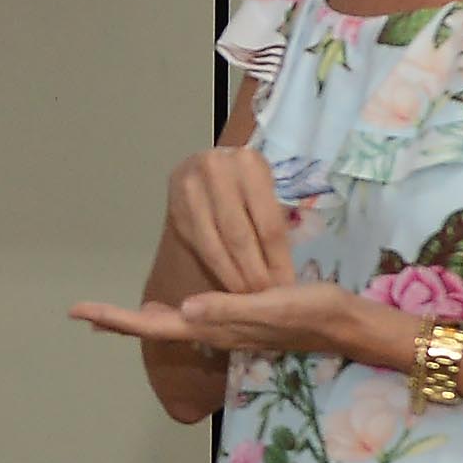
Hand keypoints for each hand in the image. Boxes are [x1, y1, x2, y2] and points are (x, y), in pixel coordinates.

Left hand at [72, 284, 404, 368]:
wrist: (347, 325)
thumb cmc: (312, 314)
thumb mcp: (272, 307)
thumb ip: (229, 310)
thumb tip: (182, 311)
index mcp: (216, 328)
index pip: (155, 328)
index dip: (118, 318)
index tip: (80, 312)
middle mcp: (215, 331)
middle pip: (156, 330)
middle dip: (120, 321)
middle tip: (83, 313)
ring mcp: (228, 328)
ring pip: (173, 327)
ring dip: (141, 321)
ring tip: (112, 314)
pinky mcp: (241, 320)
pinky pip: (195, 320)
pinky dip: (171, 315)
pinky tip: (169, 310)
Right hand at [160, 146, 297, 298]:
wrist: (204, 166)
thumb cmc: (245, 182)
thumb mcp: (265, 189)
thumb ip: (274, 222)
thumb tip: (284, 275)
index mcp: (249, 163)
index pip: (268, 222)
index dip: (278, 260)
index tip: (287, 287)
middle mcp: (216, 171)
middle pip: (240, 236)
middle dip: (254, 273)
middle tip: (266, 298)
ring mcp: (190, 190)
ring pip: (216, 246)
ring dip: (234, 278)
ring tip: (248, 299)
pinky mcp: (176, 210)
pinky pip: (199, 248)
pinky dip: (217, 270)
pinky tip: (229, 286)